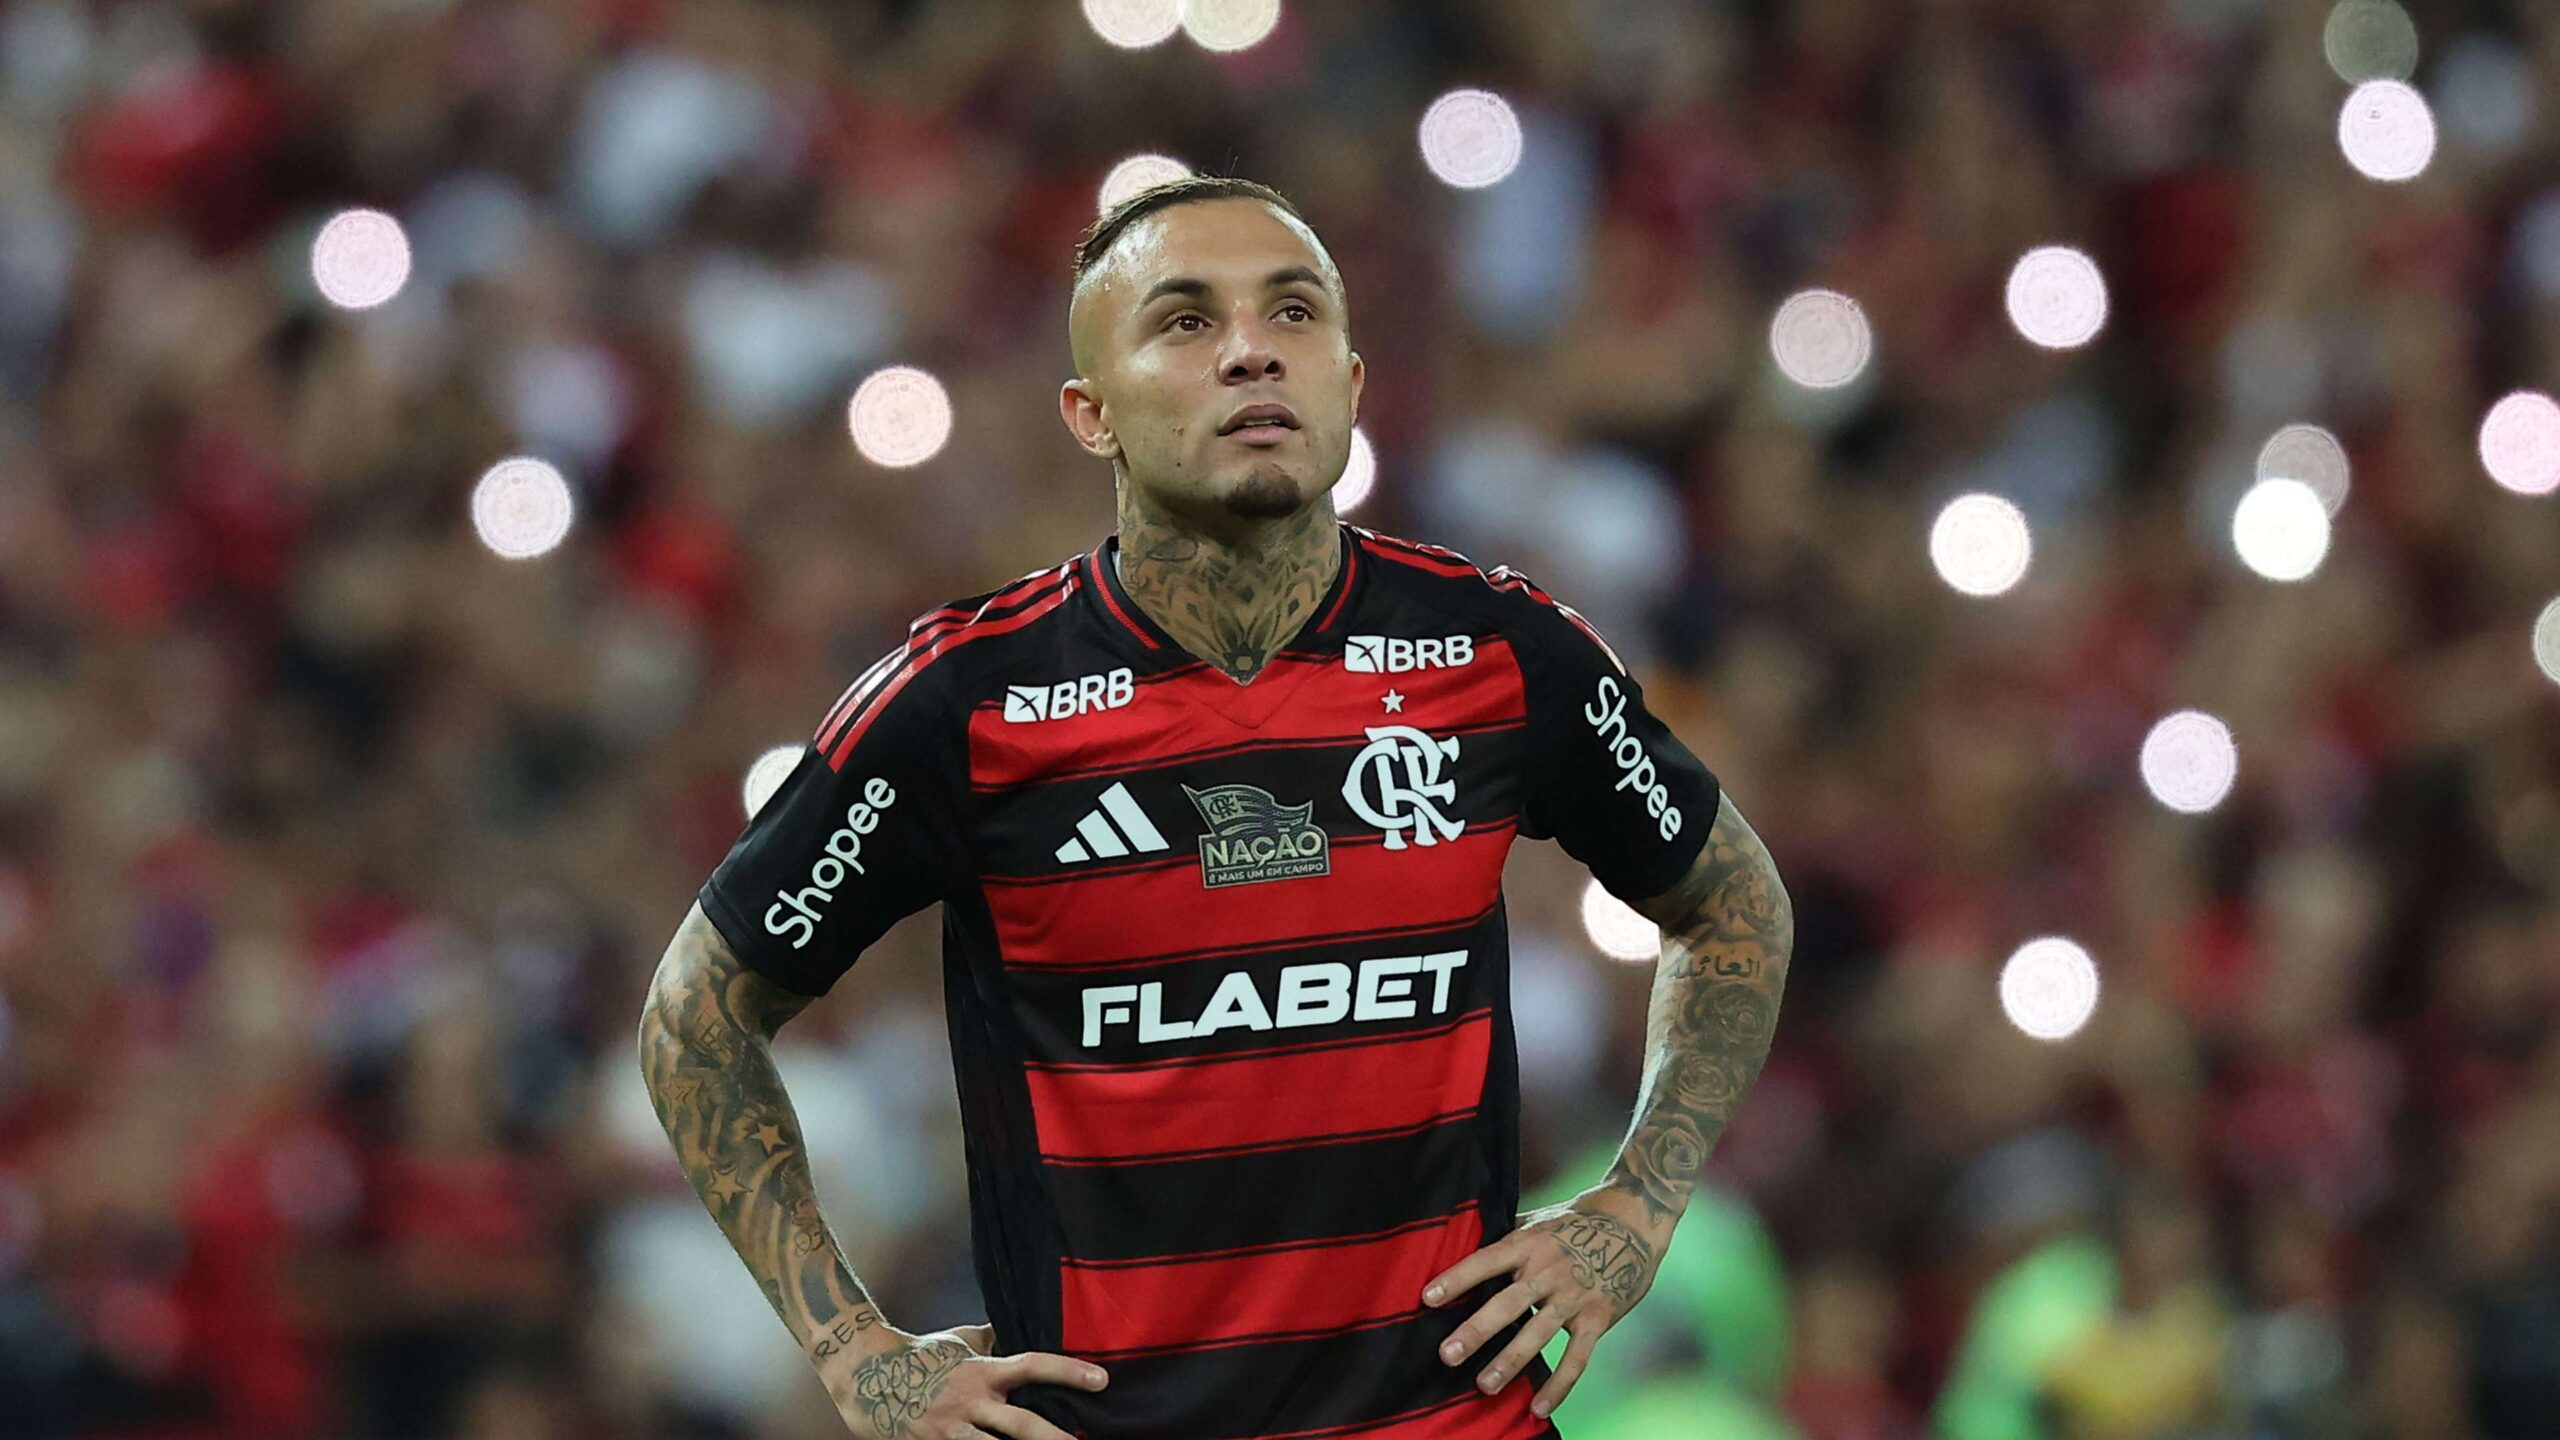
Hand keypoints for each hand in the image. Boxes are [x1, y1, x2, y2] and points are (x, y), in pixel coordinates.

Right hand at [821, 1323, 1107, 1439]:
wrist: (862, 1371)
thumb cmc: (917, 1352)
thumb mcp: (959, 1340)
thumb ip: (992, 1337)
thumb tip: (1017, 1322)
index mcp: (982, 1371)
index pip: (1033, 1366)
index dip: (1068, 1371)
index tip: (1102, 1380)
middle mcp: (971, 1401)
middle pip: (1021, 1424)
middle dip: (1053, 1439)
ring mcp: (950, 1430)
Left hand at [1420, 1190, 1665, 1418]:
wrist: (1634, 1221)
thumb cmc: (1574, 1221)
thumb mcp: (1537, 1221)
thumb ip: (1506, 1237)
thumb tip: (1460, 1240)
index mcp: (1528, 1243)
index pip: (1486, 1261)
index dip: (1457, 1278)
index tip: (1427, 1298)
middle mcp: (1548, 1270)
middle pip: (1508, 1303)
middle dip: (1477, 1330)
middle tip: (1448, 1354)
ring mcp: (1574, 1296)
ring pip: (1538, 1334)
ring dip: (1510, 1361)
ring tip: (1484, 1385)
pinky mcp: (1598, 1318)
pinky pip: (1577, 1357)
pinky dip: (1559, 1385)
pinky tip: (1538, 1407)